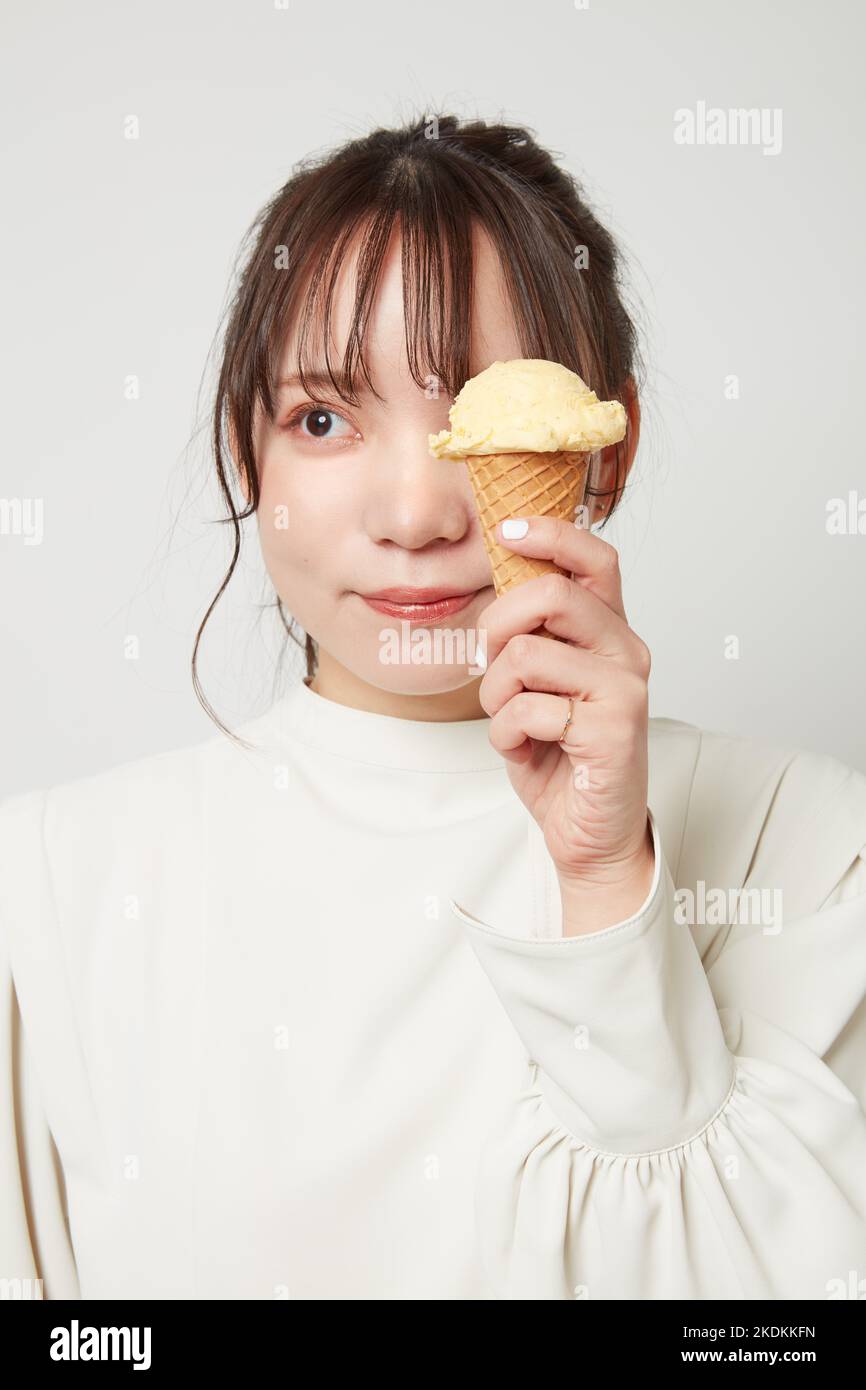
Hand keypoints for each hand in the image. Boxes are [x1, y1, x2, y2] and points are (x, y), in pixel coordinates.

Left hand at [476, 516, 654, 935]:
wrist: (589, 831)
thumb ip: (530, 633)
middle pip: (550, 594)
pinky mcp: (615, 730)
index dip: (551, 534)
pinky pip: (528, 709)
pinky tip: (526, 750)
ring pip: (527, 655)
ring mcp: (625, 689)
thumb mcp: (537, 681)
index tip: (506, 531)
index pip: (596, 558)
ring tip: (510, 720)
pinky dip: (506, 735)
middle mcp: (627, 651)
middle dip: (497, 625)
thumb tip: (499, 576)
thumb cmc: (559, 755)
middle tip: (490, 663)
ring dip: (495, 694)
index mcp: (609, 631)